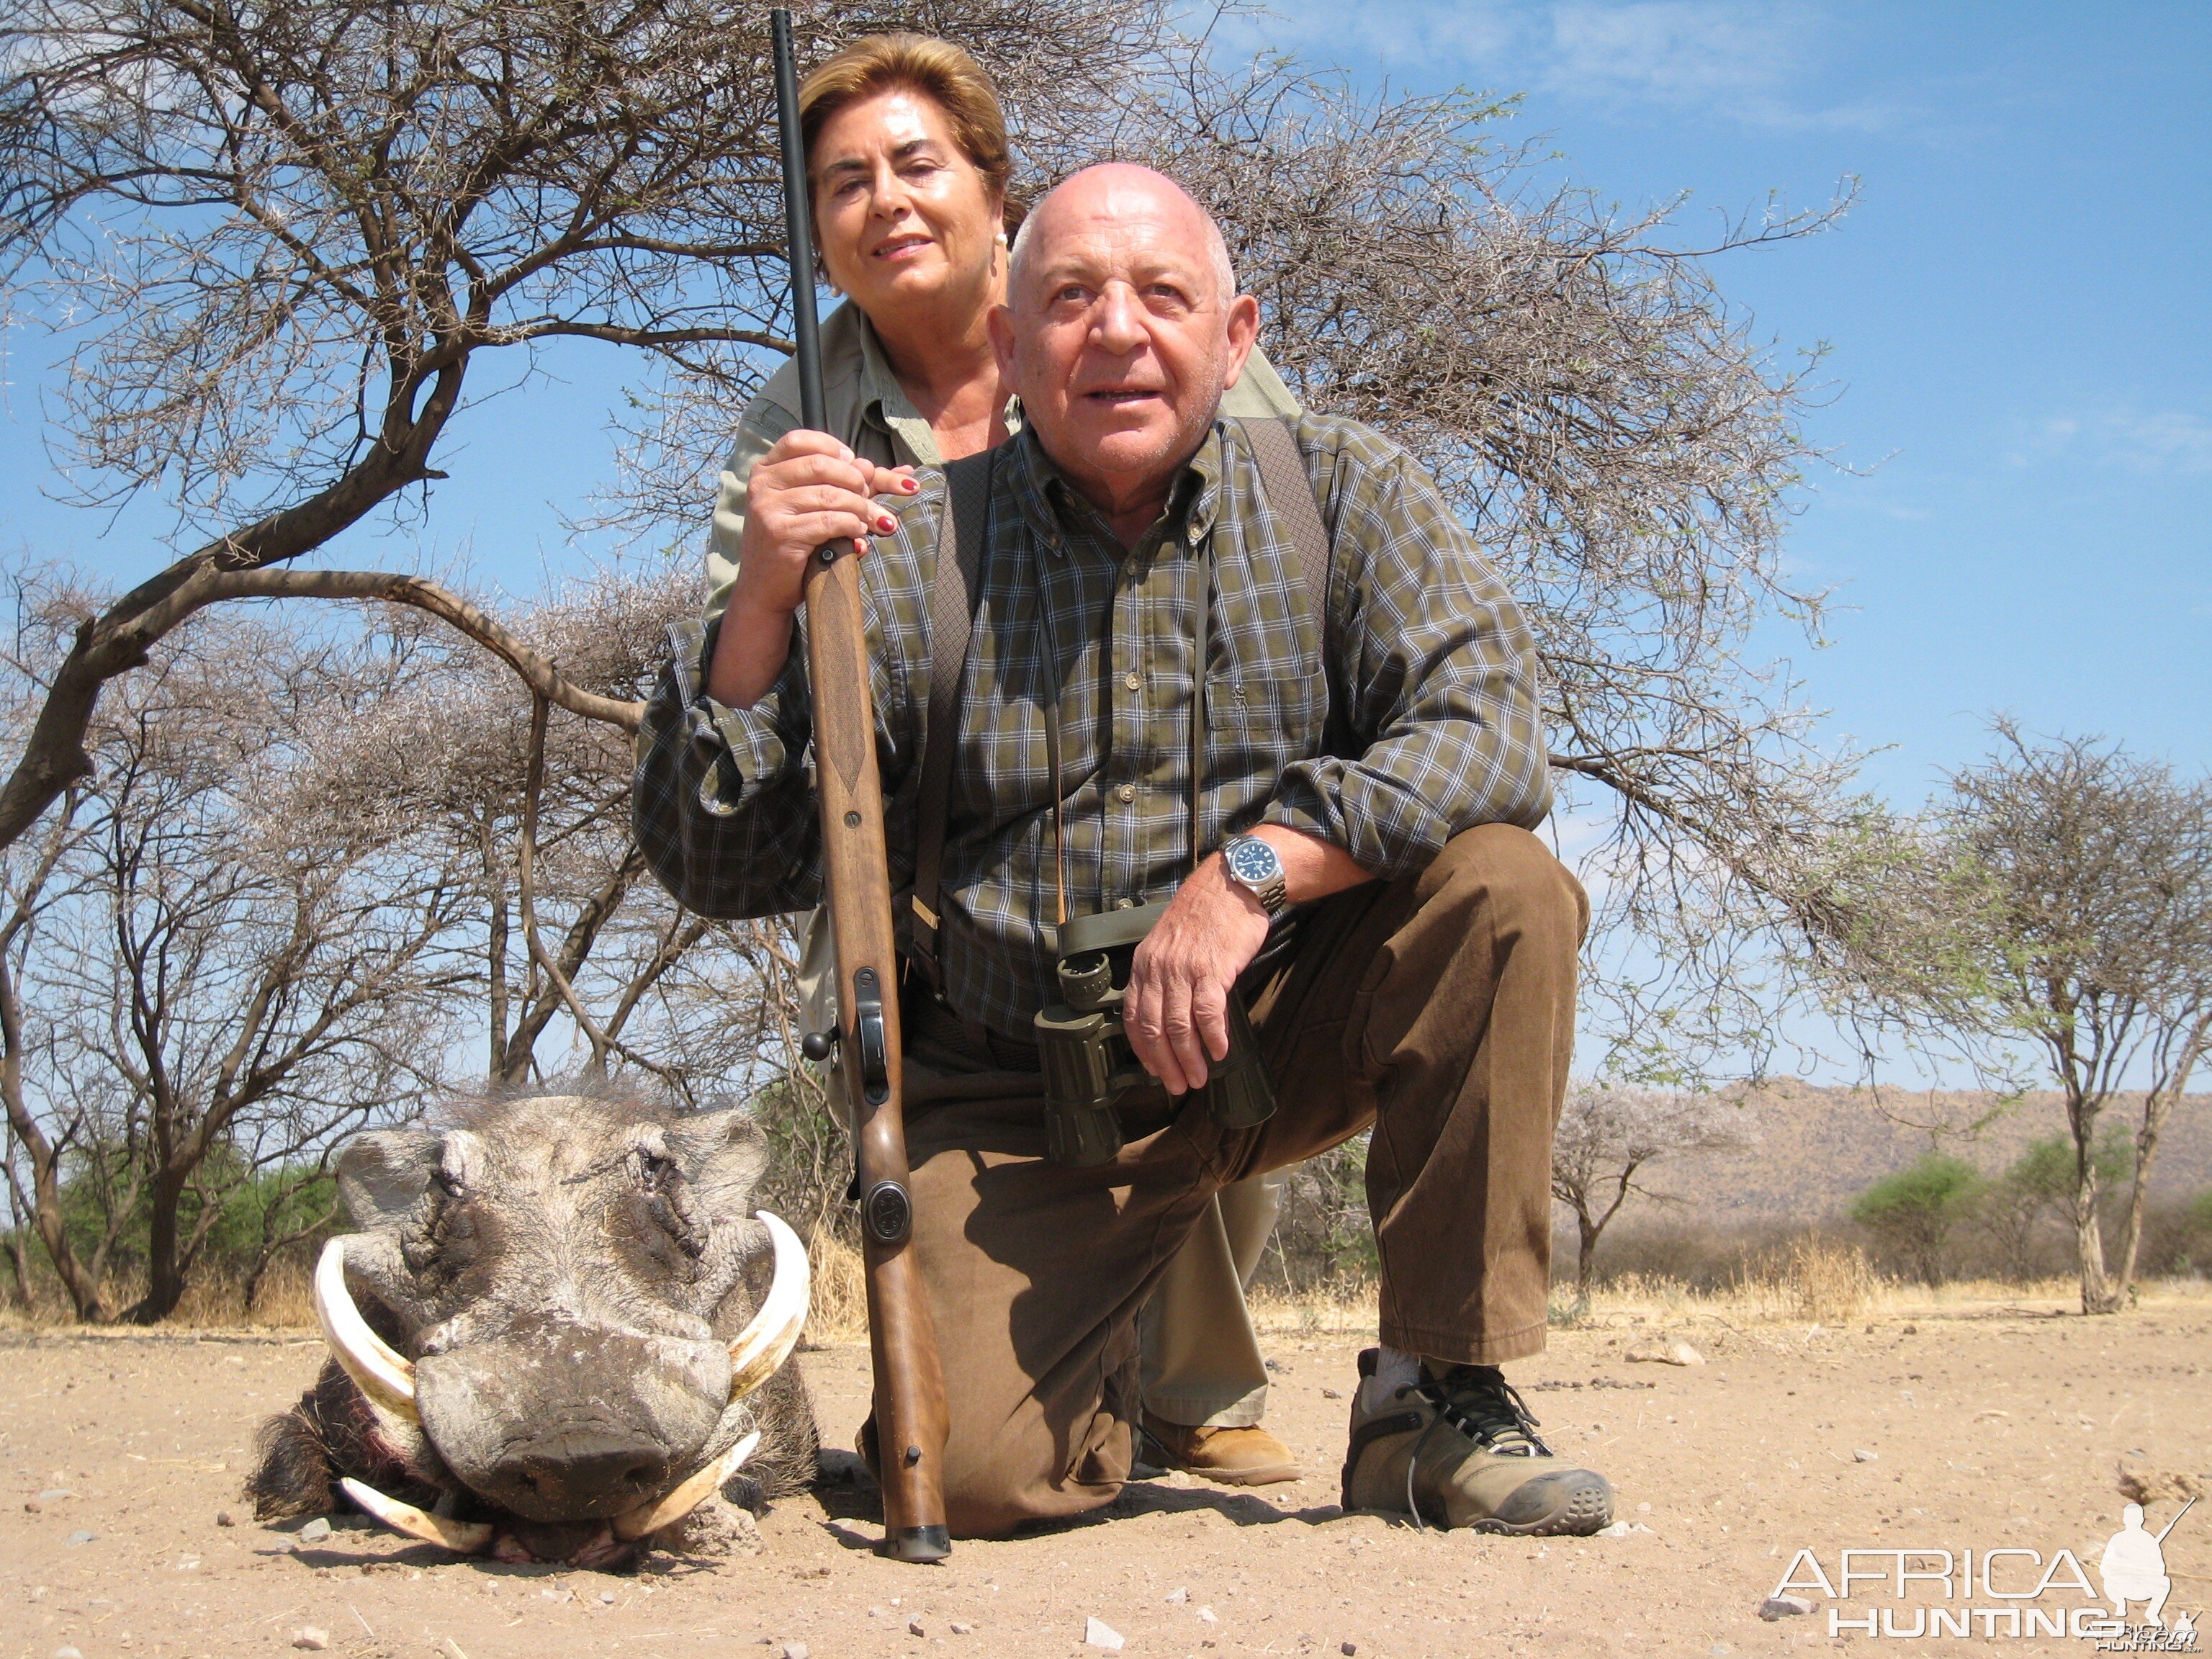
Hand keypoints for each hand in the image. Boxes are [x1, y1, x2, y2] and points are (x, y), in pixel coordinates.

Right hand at [709, 431, 917, 707]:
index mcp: (767, 469)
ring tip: (876, 524)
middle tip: (872, 502)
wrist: (765, 589)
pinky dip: (852, 527)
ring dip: (863, 510)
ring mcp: (768, 508)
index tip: (856, 468)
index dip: (835, 449)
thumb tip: (905, 474)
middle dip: (859, 482)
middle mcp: (763, 484)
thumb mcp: (815, 507)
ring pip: (831, 495)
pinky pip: (830, 521)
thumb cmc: (795, 544)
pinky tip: (859, 537)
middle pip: (824, 465)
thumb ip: (853, 486)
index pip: (802, 440)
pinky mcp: (780, 533)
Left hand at [1123, 857, 1270, 1095]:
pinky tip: (1219, 1053)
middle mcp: (1158, 968)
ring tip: (1198, 1078)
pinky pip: (1207, 1012)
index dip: (1142, 1049)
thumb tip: (1175, 1017)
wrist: (1231, 883)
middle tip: (1177, 1086)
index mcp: (1145, 963)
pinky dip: (1212, 1038)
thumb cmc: (1205, 914)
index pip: (1134, 1016)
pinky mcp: (1212, 968)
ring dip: (1188, 1059)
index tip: (1154, 1070)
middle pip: (1154, 1028)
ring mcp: (1184, 969)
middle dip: (1165, 1064)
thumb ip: (1167, 976)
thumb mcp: (1171, 942)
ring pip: (1178, 1026)